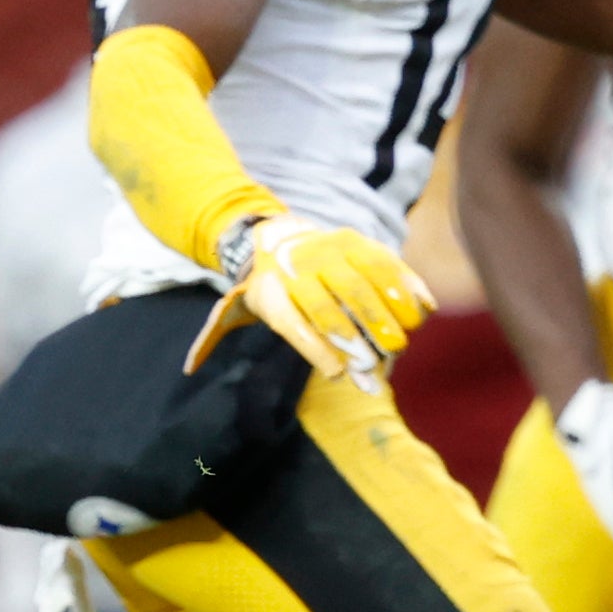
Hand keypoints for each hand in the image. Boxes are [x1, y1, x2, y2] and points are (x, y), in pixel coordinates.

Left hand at [187, 214, 434, 389]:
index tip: (340, 375)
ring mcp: (331, 250)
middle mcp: (300, 269)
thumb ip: (219, 340)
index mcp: (271, 293)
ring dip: (388, 313)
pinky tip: (423, 311)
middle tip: (381, 363)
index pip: (295, 324)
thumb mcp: (236, 312)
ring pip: (363, 282)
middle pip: (333, 306)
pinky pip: (387, 263)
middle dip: (359, 336)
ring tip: (404, 340)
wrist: (275, 237)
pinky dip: (407, 285)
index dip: (317, 350)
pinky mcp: (358, 241)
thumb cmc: (264, 290)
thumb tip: (188, 369)